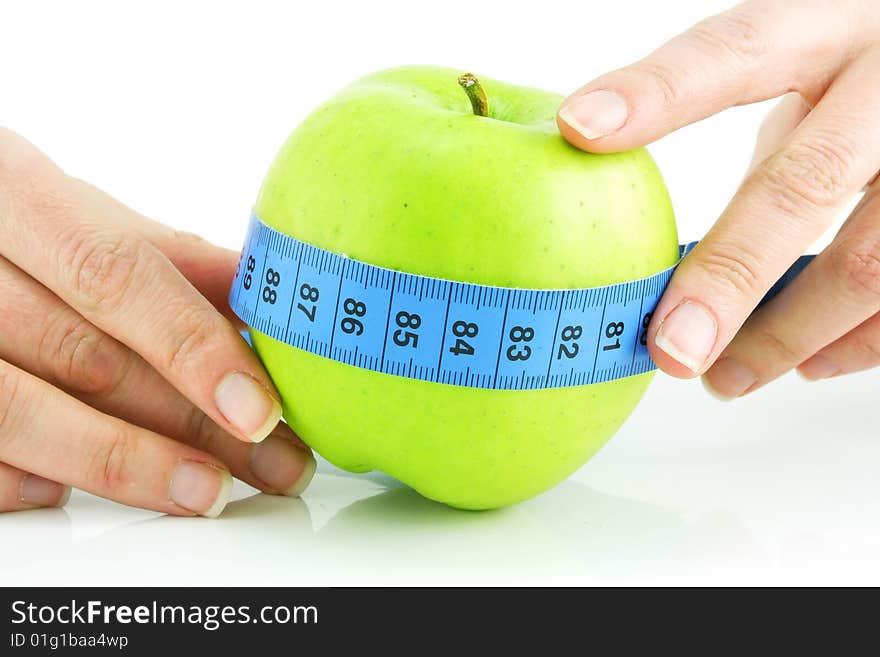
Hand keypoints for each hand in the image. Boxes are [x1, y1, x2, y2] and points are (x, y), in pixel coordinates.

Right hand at [0, 129, 313, 514]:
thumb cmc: (11, 225)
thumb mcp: (84, 217)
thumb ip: (171, 258)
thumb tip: (271, 298)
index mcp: (11, 193)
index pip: (111, 273)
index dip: (192, 347)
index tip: (259, 410)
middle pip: (84, 358)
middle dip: (193, 423)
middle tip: (273, 463)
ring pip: (20, 414)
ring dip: (128, 464)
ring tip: (209, 492)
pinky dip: (23, 481)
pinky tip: (75, 491)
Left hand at [557, 0, 879, 398]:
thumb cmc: (864, 81)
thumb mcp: (810, 72)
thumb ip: (750, 127)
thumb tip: (661, 223)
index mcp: (829, 27)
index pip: (737, 49)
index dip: (657, 92)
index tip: (578, 129)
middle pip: (808, 181)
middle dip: (729, 275)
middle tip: (670, 348)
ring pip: (870, 262)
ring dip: (787, 335)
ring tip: (723, 376)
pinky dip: (854, 345)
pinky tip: (808, 364)